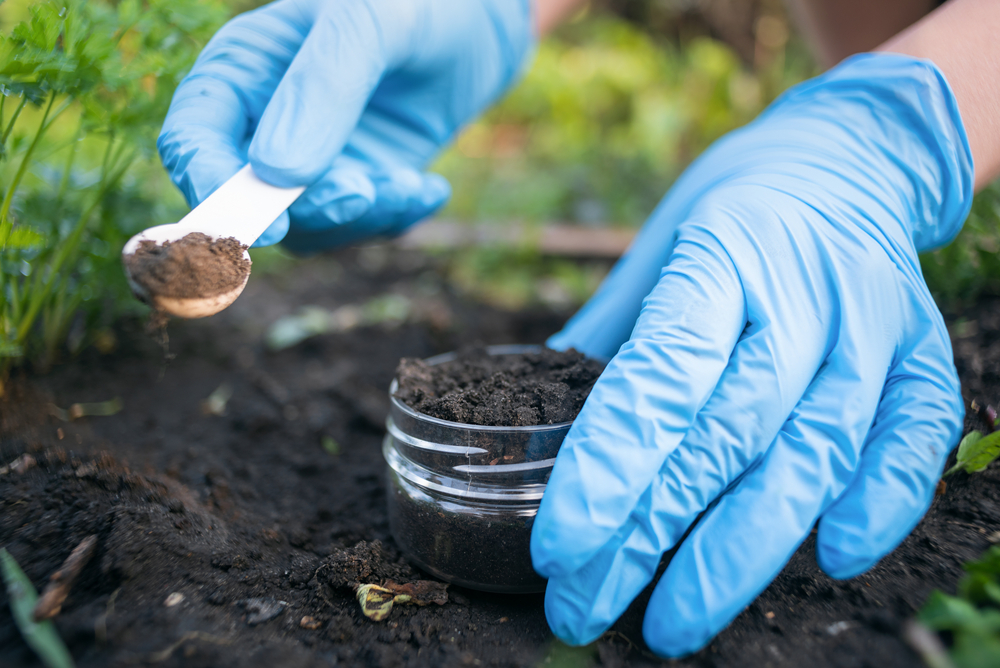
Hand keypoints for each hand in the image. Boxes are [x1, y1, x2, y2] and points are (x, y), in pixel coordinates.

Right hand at [157, 0, 533, 250]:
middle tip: (363, 193)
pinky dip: (393, 219)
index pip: (192, 139)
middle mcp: (263, 124)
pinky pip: (357, 229)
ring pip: (306, 228)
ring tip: (412, 182)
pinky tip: (429, 188)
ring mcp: (310, 162)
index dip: (213, 189)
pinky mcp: (356, 186)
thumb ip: (322, 85)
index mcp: (241, 70)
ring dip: (361, 218)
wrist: (480, 24)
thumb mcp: (370, 21)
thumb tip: (276, 173)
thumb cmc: (417, 2)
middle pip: (248, 200)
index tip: (262, 227)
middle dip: (307, 211)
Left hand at [532, 54, 973, 655]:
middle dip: (652, 533)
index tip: (559, 547)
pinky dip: (884, 501)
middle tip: (584, 605)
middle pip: (727, 433)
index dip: (609, 466)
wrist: (845, 156)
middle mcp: (803, 292)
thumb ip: (610, 336)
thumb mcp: (657, 249)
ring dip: (743, 552)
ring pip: (814, 452)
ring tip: (672, 623)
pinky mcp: (924, 351)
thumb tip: (534, 421)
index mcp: (721, 254)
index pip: (662, 373)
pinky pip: (916, 434)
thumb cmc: (730, 210)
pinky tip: (832, 560)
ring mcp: (873, 325)